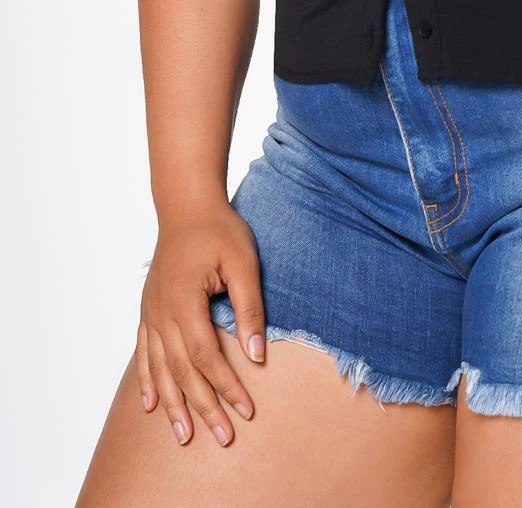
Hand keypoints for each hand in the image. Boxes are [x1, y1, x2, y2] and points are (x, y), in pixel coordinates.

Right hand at [137, 201, 264, 448]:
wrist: (186, 206)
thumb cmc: (219, 230)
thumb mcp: (243, 263)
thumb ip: (249, 308)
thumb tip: (257, 355)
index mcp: (184, 300)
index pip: (206, 355)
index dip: (226, 385)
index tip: (246, 409)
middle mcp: (161, 312)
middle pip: (181, 371)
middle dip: (203, 406)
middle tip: (222, 436)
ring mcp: (150, 313)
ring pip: (160, 369)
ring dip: (172, 404)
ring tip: (184, 435)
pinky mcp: (148, 311)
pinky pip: (144, 354)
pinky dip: (147, 381)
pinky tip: (149, 404)